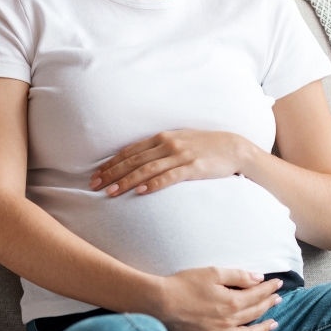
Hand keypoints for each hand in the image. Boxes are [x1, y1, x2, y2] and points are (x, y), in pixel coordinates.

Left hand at [91, 130, 253, 195]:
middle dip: (112, 173)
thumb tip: (138, 160)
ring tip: (111, 192)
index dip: (111, 163)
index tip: (96, 176)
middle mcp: (169, 144)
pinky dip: (154, 184)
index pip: (130, 151)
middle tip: (94, 186)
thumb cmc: (206, 146)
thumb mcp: (180, 141)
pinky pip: (170, 176)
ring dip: (127, 181)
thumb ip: (160, 148)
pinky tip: (141, 192)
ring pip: (147, 169)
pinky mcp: (194, 167)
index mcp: (163, 137)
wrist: (235, 147)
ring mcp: (181, 155)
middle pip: (134, 160)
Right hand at [156, 267, 282, 330]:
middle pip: (256, 312)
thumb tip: (259, 278)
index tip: (278, 283)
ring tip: (274, 323)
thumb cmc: (184, 284)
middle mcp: (229, 321)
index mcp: (232, 301)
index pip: (258, 294)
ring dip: (264, 329)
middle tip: (278, 299)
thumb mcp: (213, 273)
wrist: (160, 303)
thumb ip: (238, 276)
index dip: (269, 288)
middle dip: (269, 304)